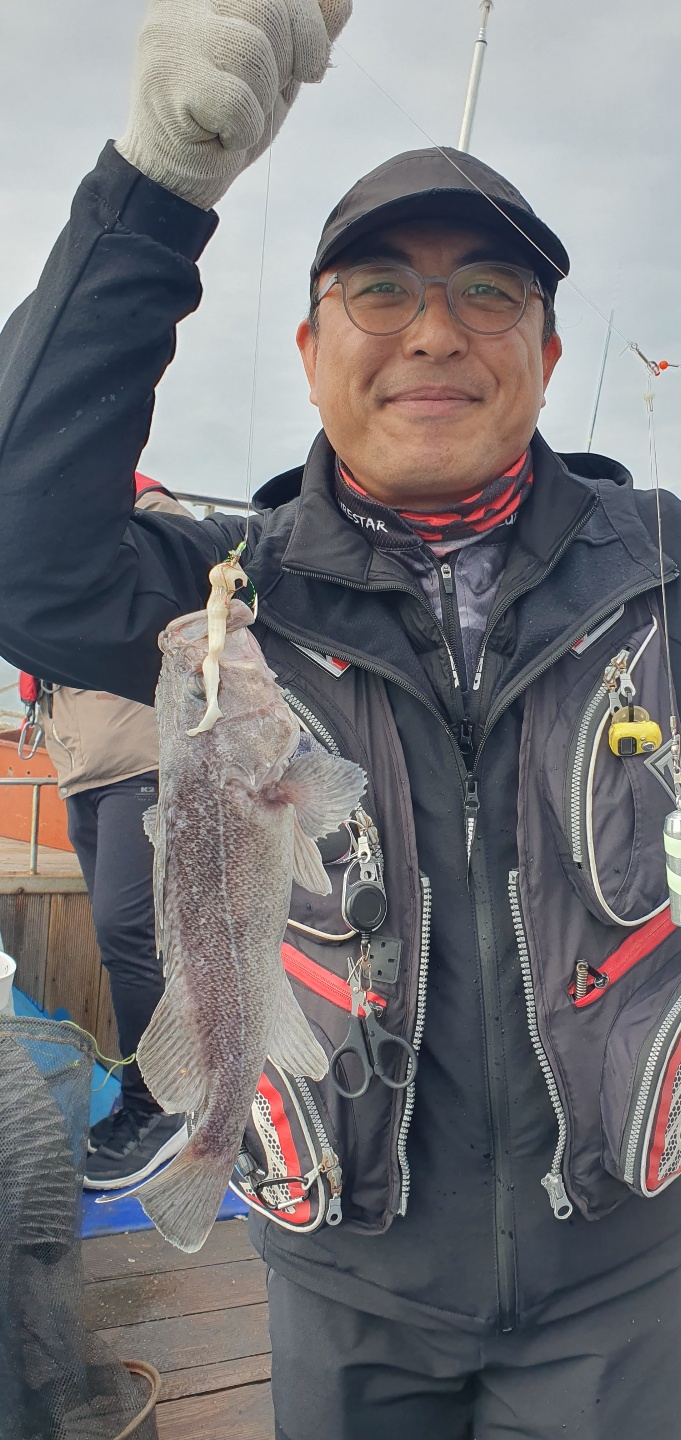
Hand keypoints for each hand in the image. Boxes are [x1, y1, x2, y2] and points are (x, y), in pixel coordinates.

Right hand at [116, 0, 351, 210]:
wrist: (173, 174)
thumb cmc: (223, 118)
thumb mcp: (278, 68)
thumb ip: (305, 32)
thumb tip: (339, 1)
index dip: (310, 27)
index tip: (309, 67)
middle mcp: (184, 0)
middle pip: (270, 10)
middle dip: (288, 64)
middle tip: (264, 98)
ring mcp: (171, 36)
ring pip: (253, 50)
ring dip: (261, 100)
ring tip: (236, 116)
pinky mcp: (169, 81)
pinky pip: (237, 100)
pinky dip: (243, 130)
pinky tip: (220, 135)